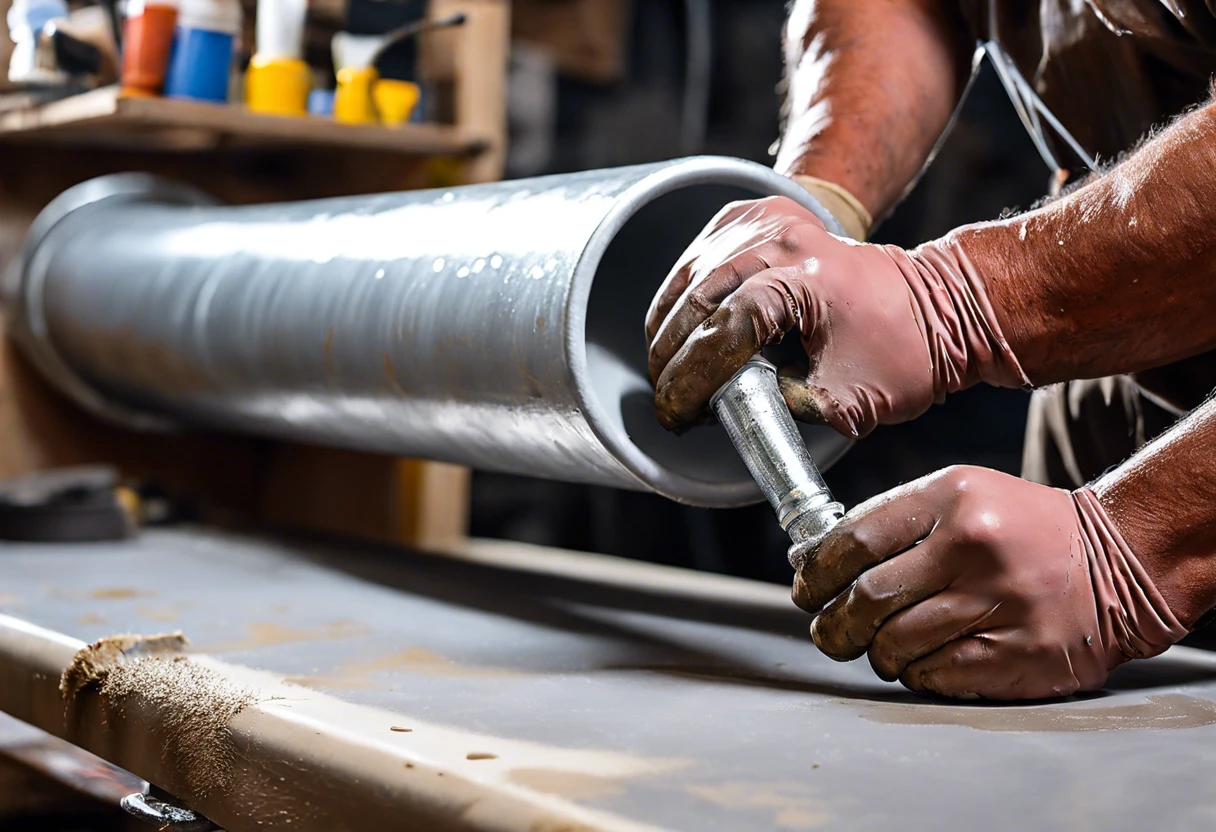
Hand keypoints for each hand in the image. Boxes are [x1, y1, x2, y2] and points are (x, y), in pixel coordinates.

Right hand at [645, 197, 1026, 437]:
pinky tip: (680, 327)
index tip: (677, 415)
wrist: (940, 303)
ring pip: (691, 275)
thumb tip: (720, 410)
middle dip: (672, 358)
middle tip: (668, 402)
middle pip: (698, 299)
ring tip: (668, 372)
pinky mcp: (759, 215)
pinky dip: (683, 293)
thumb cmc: (904, 353)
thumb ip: (780, 407)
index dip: (691, 380)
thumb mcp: (847, 401)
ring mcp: (769, 220)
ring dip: (669, 327)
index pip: (725, 330)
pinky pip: (700, 255)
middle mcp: (784, 239)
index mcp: (808, 279)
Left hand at [793, 466, 1187, 699]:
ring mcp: (998, 603)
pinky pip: (934, 674)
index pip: (856, 539)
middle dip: (835, 624)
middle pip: (869, 598)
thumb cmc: (1020, 530)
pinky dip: (915, 673)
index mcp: (953, 498)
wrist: (1117, 562)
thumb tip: (811, 559)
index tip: (804, 590)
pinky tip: (921, 661)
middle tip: (829, 632)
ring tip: (880, 647)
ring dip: (876, 652)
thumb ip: (891, 522)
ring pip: (896, 643)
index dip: (817, 573)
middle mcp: (974, 547)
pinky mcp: (1017, 653)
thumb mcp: (960, 496)